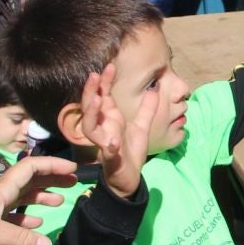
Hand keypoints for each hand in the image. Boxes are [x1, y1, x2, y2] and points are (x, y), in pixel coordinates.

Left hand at [0, 155, 76, 244]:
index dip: (52, 166)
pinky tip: (36, 226)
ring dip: (40, 198)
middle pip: (30, 182)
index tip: (72, 170)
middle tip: (73, 184)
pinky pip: (12, 218)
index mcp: (1, 189)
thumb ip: (20, 239)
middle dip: (51, 180)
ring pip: (22, 199)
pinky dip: (26, 220)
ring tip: (59, 202)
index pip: (31, 168)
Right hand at [79, 63, 156, 199]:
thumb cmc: (132, 152)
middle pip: (90, 107)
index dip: (104, 82)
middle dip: (91, 91)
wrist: (131, 178)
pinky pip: (107, 152)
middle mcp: (103, 128)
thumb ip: (147, 109)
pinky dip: (109, 147)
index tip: (109, 66)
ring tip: (97, 100)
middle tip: (95, 75)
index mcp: (111, 119)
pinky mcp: (110, 159)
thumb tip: (154, 89)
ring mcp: (104, 143)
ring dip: (91, 114)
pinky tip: (113, 142)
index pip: (103, 96)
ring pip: (89, 127)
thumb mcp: (143, 126)